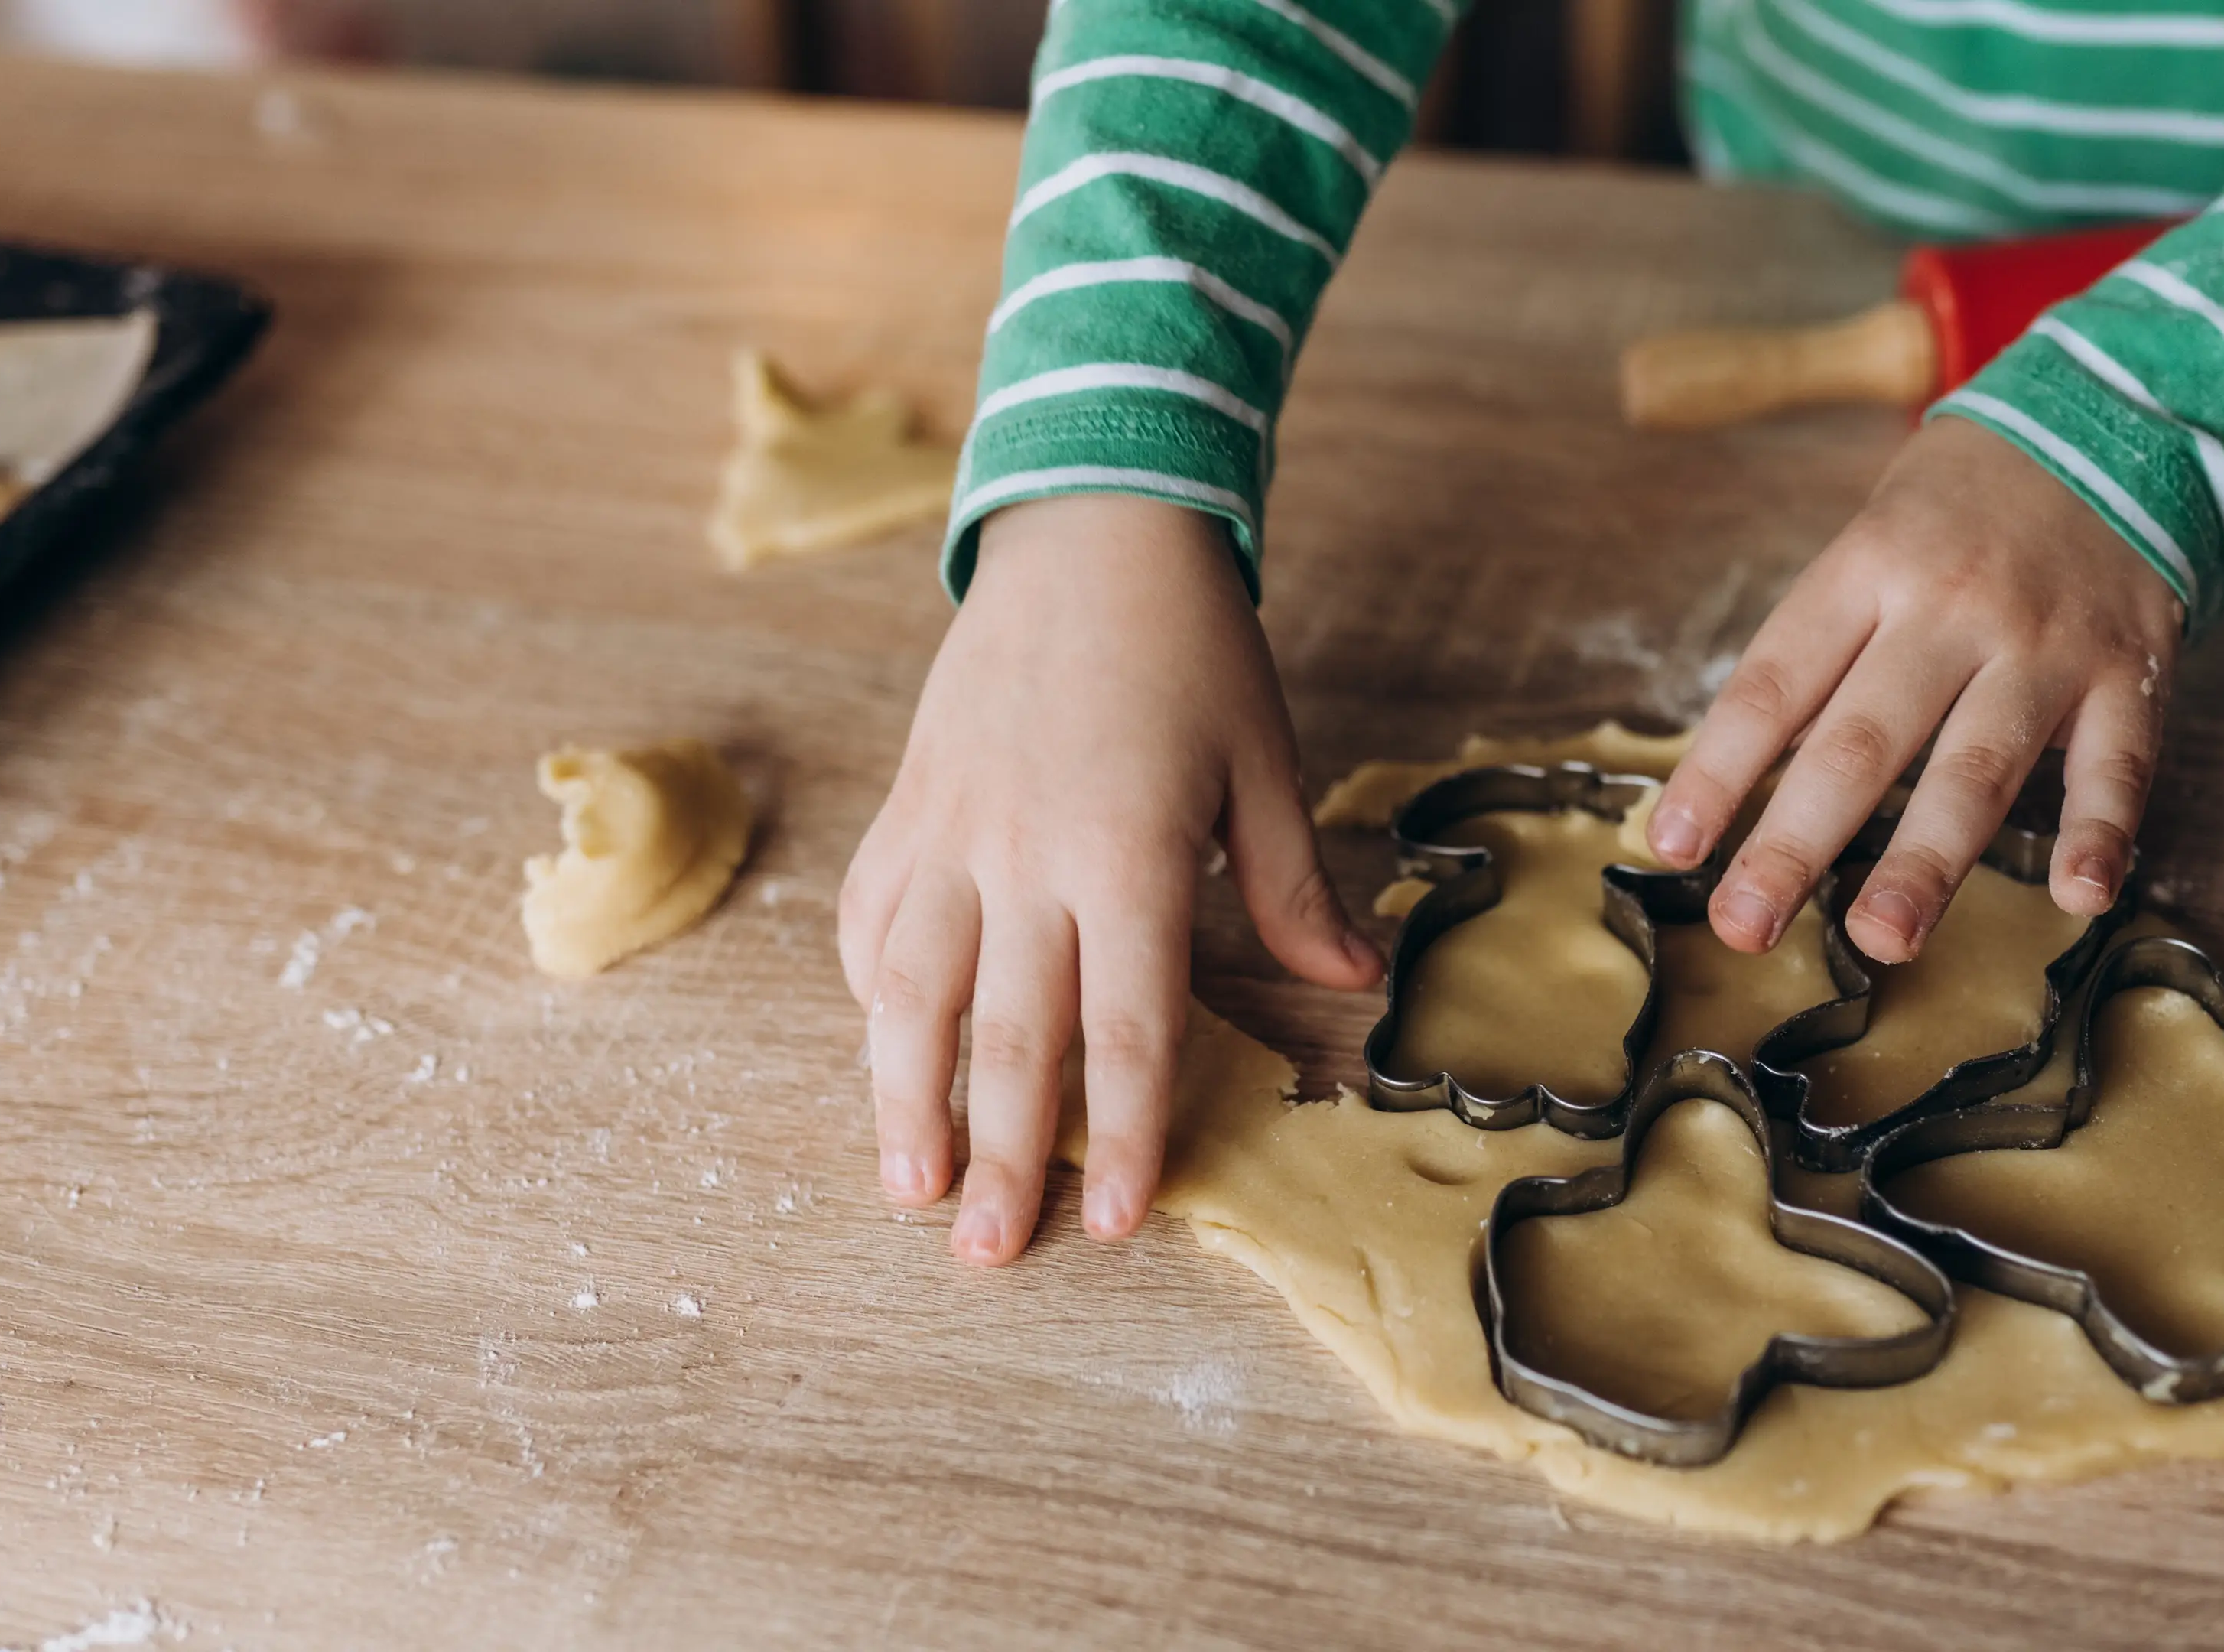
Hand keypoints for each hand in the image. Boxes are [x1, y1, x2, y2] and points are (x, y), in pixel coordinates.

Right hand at [840, 495, 1382, 1264]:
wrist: (1088, 531)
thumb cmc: (1193, 651)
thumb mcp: (1264, 763)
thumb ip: (1294, 886)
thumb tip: (1352, 983)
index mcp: (1128, 853)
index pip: (1127, 1027)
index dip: (1124, 1132)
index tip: (1118, 1219)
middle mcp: (1026, 855)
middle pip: (1009, 1036)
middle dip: (1001, 1156)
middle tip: (990, 1253)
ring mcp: (952, 830)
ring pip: (911, 992)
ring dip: (903, 1099)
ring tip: (906, 1189)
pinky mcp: (907, 805)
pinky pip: (874, 919)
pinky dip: (871, 992)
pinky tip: (880, 1050)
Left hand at [1648, 416, 2184, 961]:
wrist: (2106, 431)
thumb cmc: (1953, 518)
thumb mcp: (1868, 551)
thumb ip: (1821, 663)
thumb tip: (1740, 790)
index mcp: (1865, 570)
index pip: (1775, 682)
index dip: (1720, 767)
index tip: (1672, 845)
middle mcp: (1950, 607)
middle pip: (1861, 739)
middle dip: (1797, 841)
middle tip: (1743, 925)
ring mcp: (2045, 643)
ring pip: (1977, 764)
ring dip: (1927, 860)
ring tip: (1880, 939)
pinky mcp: (2129, 672)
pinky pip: (2116, 762)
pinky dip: (2099, 830)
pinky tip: (2077, 896)